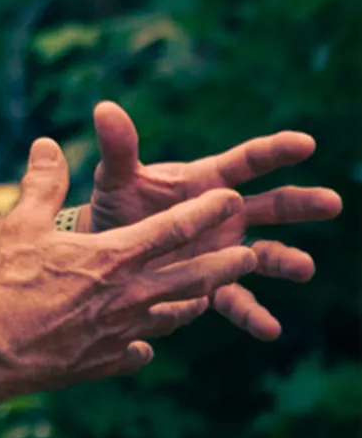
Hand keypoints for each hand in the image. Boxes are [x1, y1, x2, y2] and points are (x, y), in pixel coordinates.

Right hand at [0, 138, 256, 396]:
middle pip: (193, 277)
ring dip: (193, 302)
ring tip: (205, 296)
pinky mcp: (111, 358)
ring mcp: (126, 330)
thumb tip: (47, 144)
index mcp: (115, 257)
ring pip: (174, 315)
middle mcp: (131, 294)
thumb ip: (43, 185)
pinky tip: (142, 343)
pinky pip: (139, 349)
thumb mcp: (22, 225)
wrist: (0, 346)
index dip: (204, 212)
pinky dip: (143, 343)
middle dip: (225, 265)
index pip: (173, 230)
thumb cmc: (12, 281)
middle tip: (249, 255)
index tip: (230, 198)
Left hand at [87, 100, 343, 339]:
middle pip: (270, 206)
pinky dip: (253, 315)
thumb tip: (104, 107)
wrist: (105, 255)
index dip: (274, 152)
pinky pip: (238, 300)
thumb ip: (118, 149)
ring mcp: (223, 252)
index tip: (306, 143)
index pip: (245, 163)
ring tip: (305, 268)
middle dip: (301, 204)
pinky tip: (270, 330)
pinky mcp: (213, 285)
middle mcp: (223, 217)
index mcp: (204, 184)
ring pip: (265, 255)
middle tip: (332, 202)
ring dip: (287, 261)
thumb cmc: (115, 208)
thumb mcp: (115, 179)